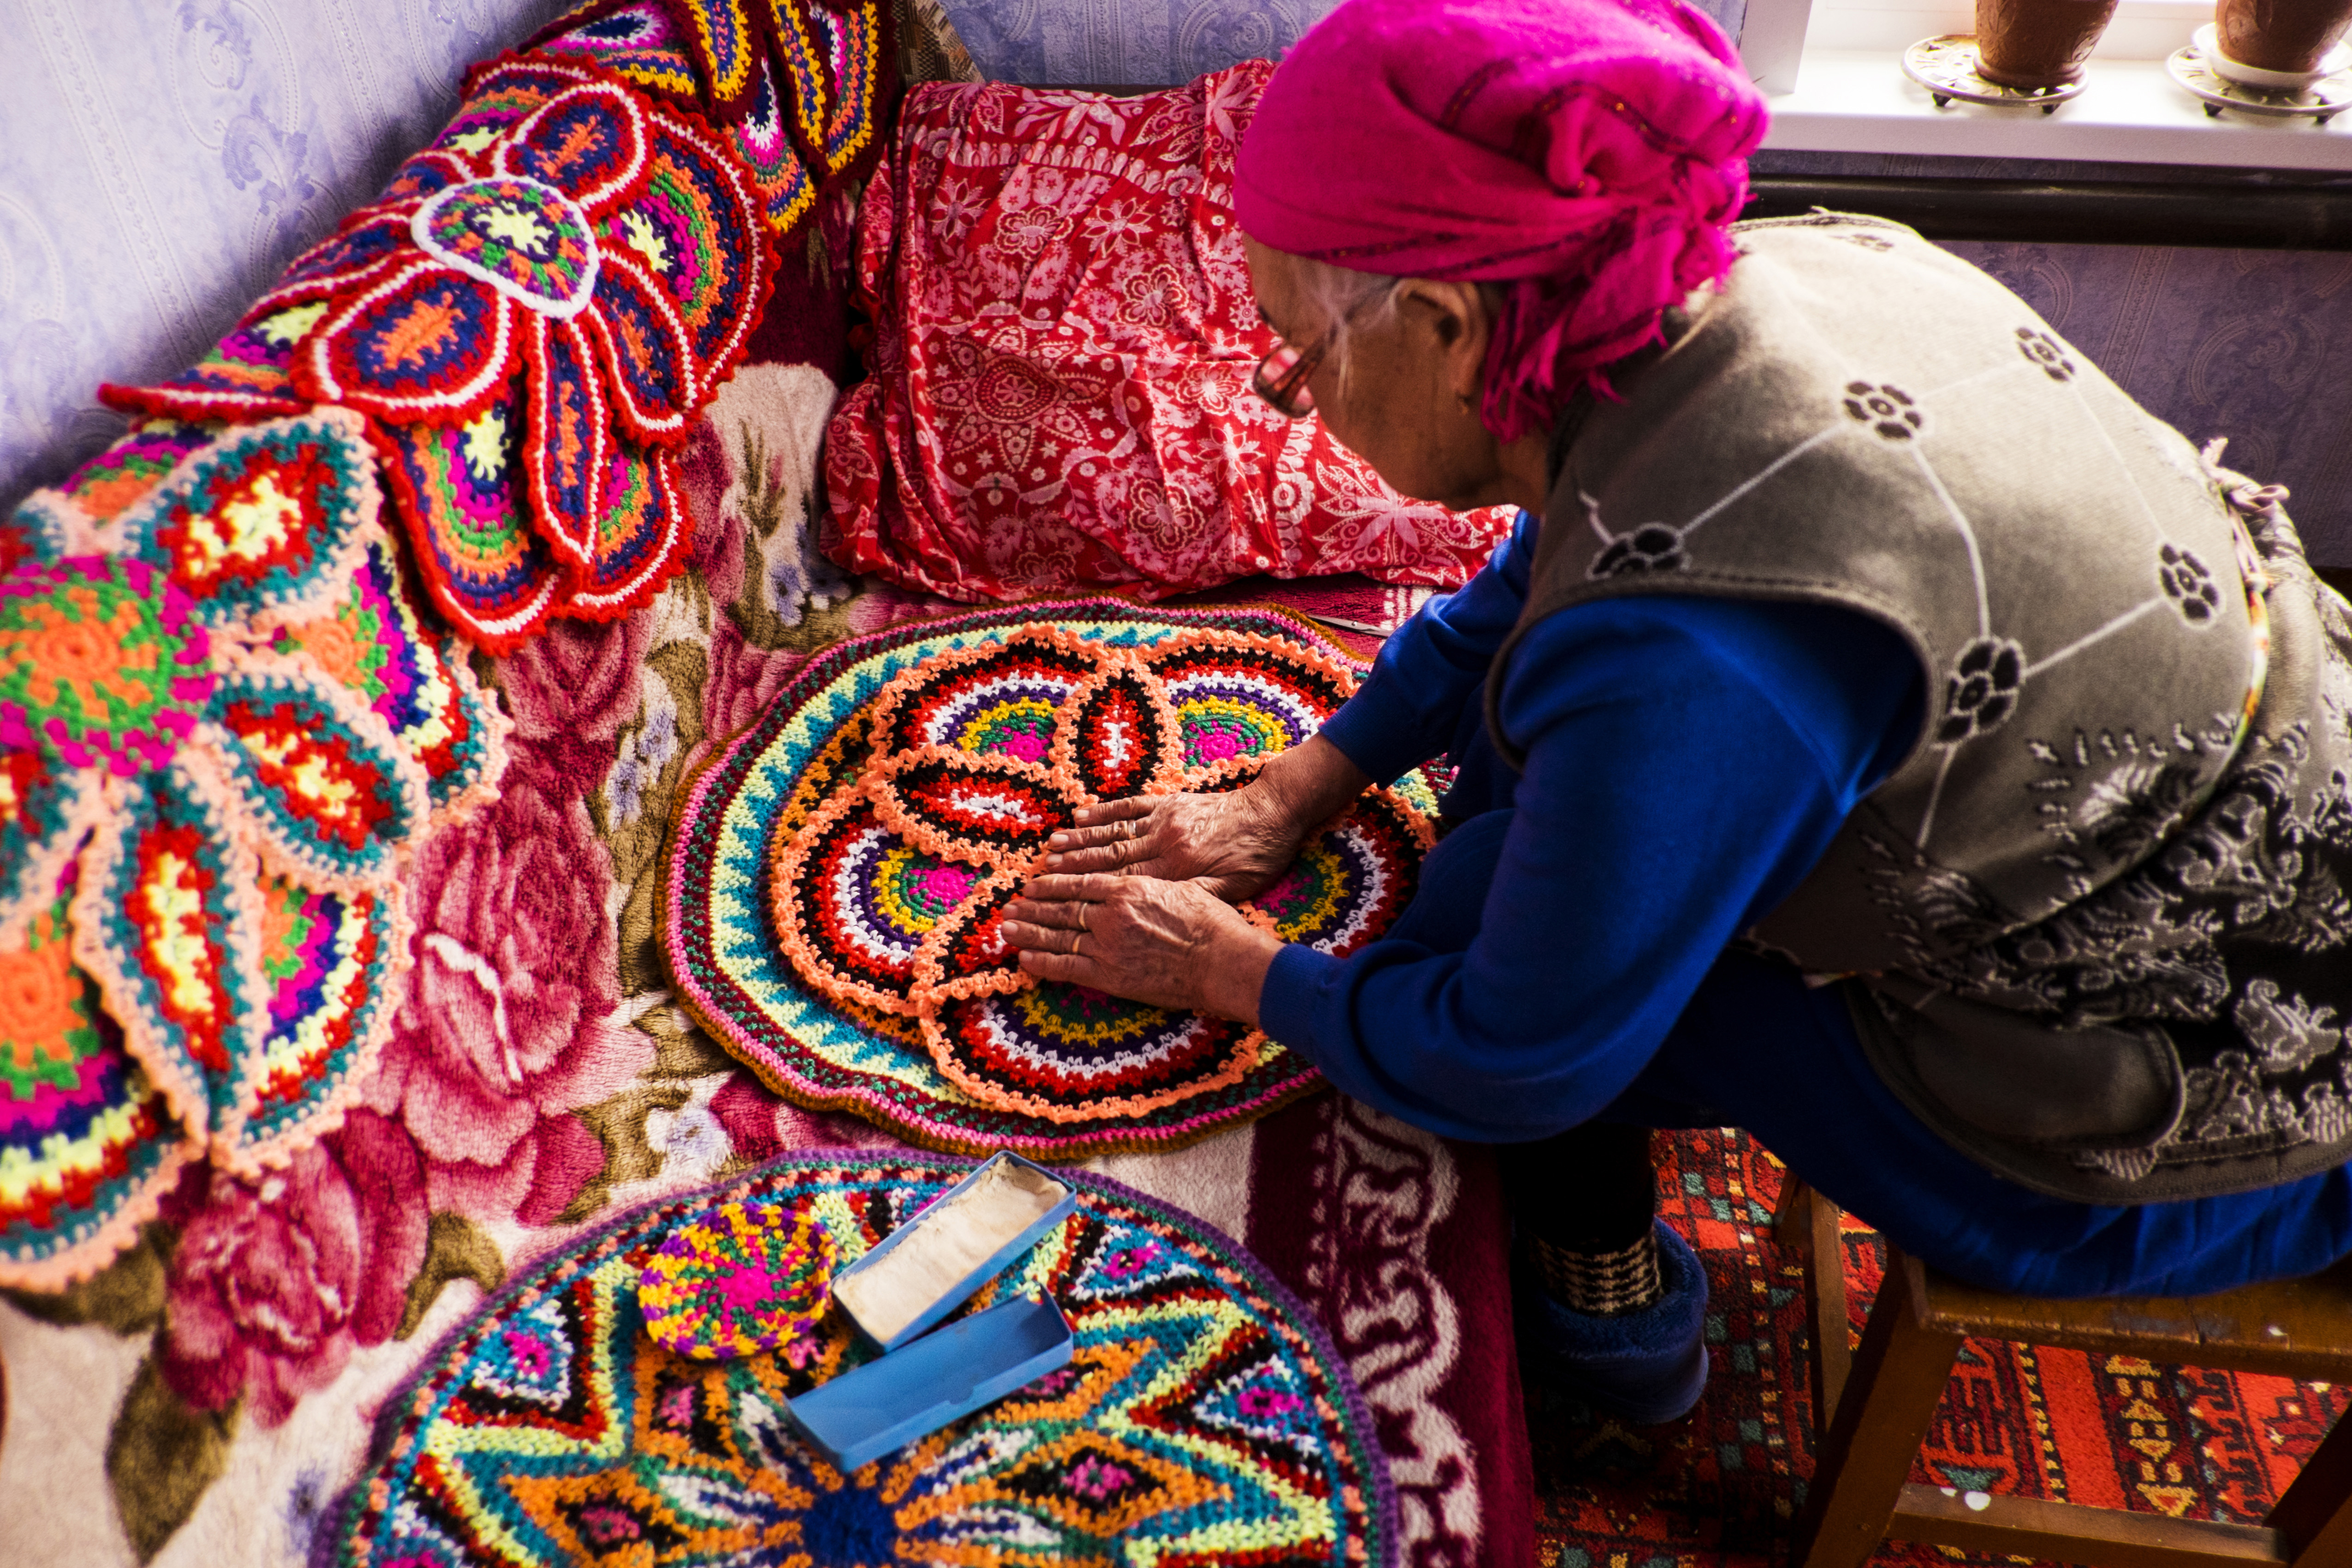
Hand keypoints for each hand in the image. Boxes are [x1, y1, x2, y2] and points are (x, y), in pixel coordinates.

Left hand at [1002, 874, 1282, 1023]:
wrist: (1221, 960)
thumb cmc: (1213, 924)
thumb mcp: (1184, 889)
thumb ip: (1156, 887)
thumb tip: (1148, 885)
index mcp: (1129, 888)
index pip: (1080, 883)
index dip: (1053, 884)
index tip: (1034, 883)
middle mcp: (1111, 914)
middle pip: (1062, 909)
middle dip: (1033, 908)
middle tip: (1011, 906)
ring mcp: (1107, 946)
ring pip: (1058, 936)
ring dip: (1030, 932)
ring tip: (1008, 928)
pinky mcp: (1110, 976)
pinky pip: (1067, 968)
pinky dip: (1044, 963)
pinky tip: (1025, 959)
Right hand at [1042, 734, 1373, 898]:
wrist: (1275, 813)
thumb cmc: (1257, 860)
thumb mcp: (1233, 891)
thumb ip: (1193, 899)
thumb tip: (1158, 913)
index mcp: (1177, 871)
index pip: (1121, 883)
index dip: (1085, 891)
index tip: (1056, 899)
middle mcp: (1164, 843)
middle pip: (1107, 858)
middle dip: (1070, 870)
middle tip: (1037, 880)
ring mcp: (1164, 819)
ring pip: (1113, 832)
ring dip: (1078, 841)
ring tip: (1047, 850)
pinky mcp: (1170, 802)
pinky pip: (1130, 807)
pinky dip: (1103, 813)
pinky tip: (1080, 818)